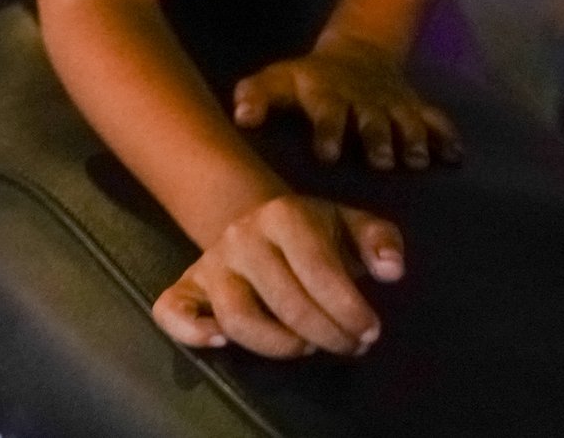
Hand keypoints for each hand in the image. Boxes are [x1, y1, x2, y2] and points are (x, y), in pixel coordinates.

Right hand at [152, 194, 402, 357]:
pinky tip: (219, 343)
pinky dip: (190, 331)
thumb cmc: (312, 232)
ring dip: (277, 344)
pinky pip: (172, 309)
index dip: (349, 308)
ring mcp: (211, 263)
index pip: (318, 268)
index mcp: (283, 215)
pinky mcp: (187, 285)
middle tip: (350, 346)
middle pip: (284, 300)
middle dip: (326, 333)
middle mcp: (242, 236)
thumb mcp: (349, 222)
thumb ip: (378, 239)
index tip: (371, 331)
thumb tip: (391, 271)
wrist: (256, 221)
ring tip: (307, 348)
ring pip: (236, 316)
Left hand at [233, 36, 461, 168]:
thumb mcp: (278, 80)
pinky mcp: (415, 107)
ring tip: (414, 160)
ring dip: (411, 139)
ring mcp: (392, 104)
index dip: (328, 130)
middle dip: (376, 139)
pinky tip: (455, 156)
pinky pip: (436, 119)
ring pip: (406, 121)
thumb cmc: (308, 80)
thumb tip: (240, 116)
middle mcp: (363, 100)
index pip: (327, 111)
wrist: (357, 52)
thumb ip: (255, 96)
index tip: (327, 153)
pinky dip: (446, 136)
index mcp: (327, 95)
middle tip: (380, 161)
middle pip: (372, 120)